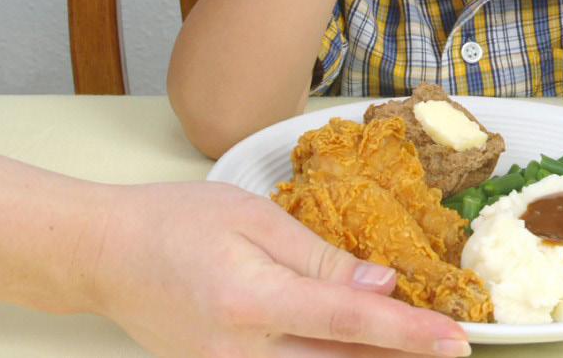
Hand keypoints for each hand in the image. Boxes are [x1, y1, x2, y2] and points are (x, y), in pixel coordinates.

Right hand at [90, 180, 470, 356]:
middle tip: (446, 345)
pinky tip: (357, 345)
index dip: (410, 333)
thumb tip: (380, 284)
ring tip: (412, 343)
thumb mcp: (253, 218)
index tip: (456, 340)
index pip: (351, 320)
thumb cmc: (176, 221)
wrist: (106, 255)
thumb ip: (320, 257)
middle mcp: (241, 352)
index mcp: (252, 300)